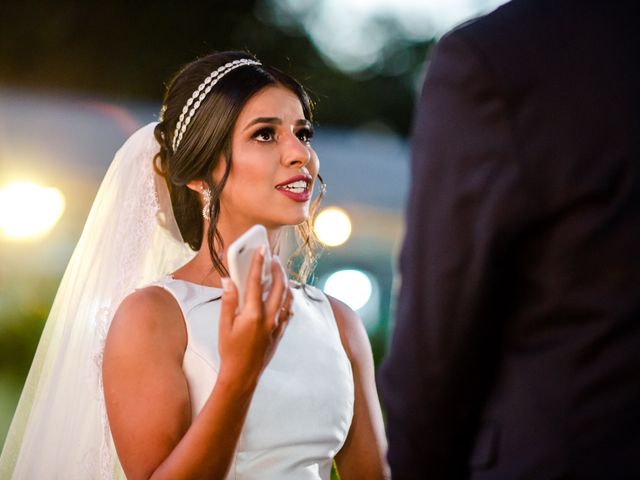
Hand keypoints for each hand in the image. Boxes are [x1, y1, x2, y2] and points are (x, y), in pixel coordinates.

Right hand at [217, 248, 291, 388]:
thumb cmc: (230, 351)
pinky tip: (284, 295)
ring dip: (284, 282)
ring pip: (287, 298)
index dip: (258, 262)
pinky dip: (287, 299)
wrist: (242, 375)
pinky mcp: (280, 332)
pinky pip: (288, 311)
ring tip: (279, 273)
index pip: (255, 282)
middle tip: (273, 258)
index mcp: (252, 314)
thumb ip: (228, 301)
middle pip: (278, 286)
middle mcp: (268, 317)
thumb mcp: (223, 325)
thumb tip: (228, 280)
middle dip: (277, 269)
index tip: (260, 249)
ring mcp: (276, 325)